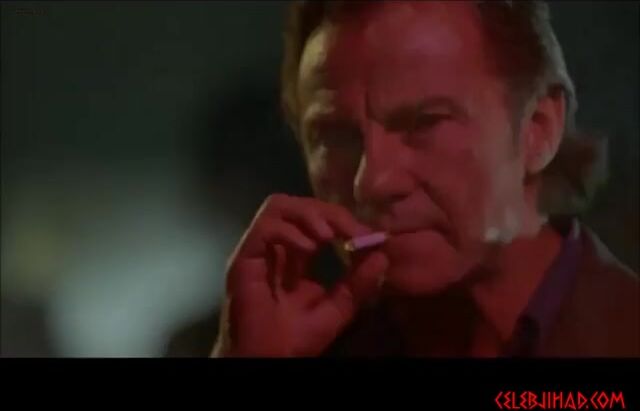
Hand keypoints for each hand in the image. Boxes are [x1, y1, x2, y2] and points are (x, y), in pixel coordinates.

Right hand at [212, 194, 388, 356]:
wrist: (268, 360)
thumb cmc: (296, 339)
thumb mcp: (338, 309)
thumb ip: (358, 283)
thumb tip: (382, 255)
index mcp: (297, 255)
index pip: (318, 220)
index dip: (343, 221)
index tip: (368, 235)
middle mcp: (276, 247)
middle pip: (300, 206)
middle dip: (330, 213)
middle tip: (352, 230)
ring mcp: (259, 250)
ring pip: (279, 206)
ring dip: (308, 214)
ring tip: (329, 236)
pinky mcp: (244, 259)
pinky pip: (264, 228)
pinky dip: (289, 232)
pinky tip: (309, 249)